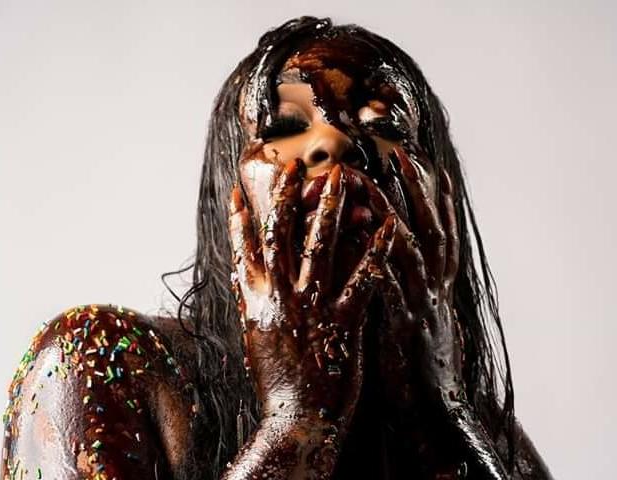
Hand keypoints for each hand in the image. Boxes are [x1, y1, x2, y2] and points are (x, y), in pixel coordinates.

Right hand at [228, 159, 395, 426]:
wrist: (294, 424)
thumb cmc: (276, 382)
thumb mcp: (256, 338)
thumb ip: (253, 301)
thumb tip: (246, 271)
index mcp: (254, 303)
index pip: (243, 251)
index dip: (239, 218)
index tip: (236, 189)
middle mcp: (279, 300)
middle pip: (282, 237)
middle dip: (288, 197)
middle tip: (297, 164)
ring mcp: (310, 310)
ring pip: (320, 248)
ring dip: (331, 209)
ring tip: (343, 178)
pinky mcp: (341, 325)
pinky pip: (362, 280)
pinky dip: (375, 250)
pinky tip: (388, 225)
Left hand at [358, 146, 465, 409]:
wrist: (432, 410)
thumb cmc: (419, 365)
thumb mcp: (419, 318)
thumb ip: (407, 287)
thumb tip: (385, 259)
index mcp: (436, 286)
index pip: (441, 234)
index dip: (437, 199)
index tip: (428, 166)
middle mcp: (433, 289)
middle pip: (428, 229)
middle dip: (416, 192)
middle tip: (402, 156)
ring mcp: (420, 304)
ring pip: (408, 249)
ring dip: (391, 213)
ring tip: (372, 182)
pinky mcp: (403, 326)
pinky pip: (388, 287)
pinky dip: (377, 262)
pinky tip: (362, 239)